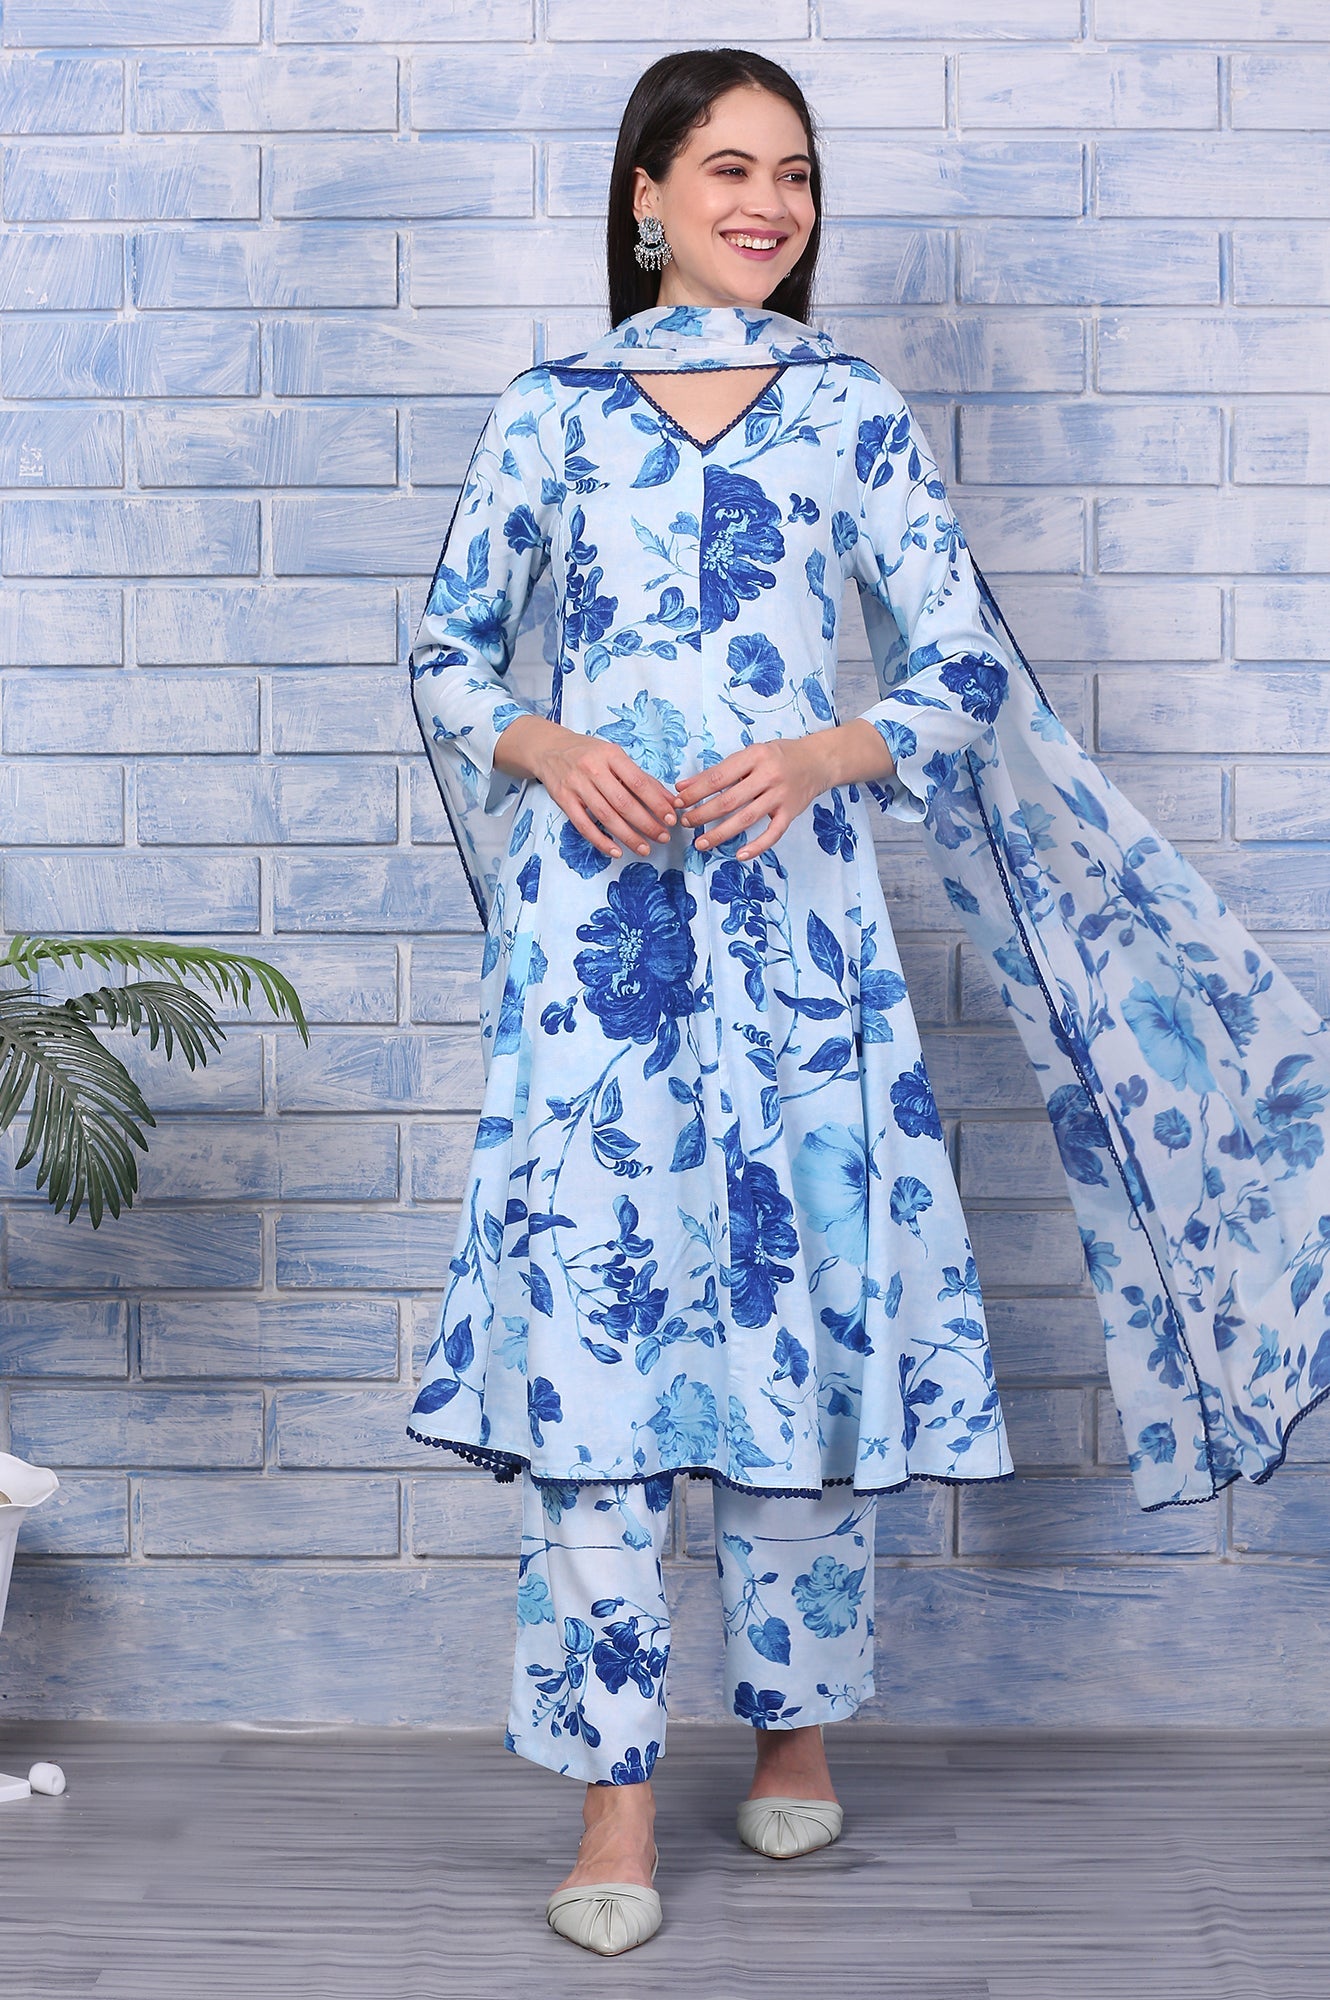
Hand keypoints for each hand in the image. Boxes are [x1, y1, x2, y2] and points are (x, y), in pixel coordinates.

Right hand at [493, 714, 678, 858]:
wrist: (549, 748)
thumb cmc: (589, 753)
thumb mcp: (615, 757)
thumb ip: (642, 778)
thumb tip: (670, 800)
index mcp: (611, 755)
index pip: (639, 782)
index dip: (657, 803)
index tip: (671, 818)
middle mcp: (593, 769)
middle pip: (623, 803)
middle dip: (646, 823)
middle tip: (663, 837)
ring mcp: (576, 785)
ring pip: (606, 817)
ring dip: (627, 836)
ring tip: (644, 848)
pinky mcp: (563, 800)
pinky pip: (583, 825)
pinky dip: (600, 841)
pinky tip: (615, 851)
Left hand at [674, 723, 894, 860]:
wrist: (818, 761)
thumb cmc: (778, 756)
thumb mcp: (750, 755)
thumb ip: (719, 770)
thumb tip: (683, 787)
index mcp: (755, 756)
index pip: (718, 777)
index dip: (696, 791)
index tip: (678, 802)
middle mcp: (769, 776)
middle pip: (729, 800)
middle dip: (703, 814)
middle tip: (685, 823)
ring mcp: (781, 796)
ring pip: (746, 819)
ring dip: (720, 833)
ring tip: (701, 843)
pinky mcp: (791, 812)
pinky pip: (773, 833)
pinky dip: (756, 846)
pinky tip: (739, 855)